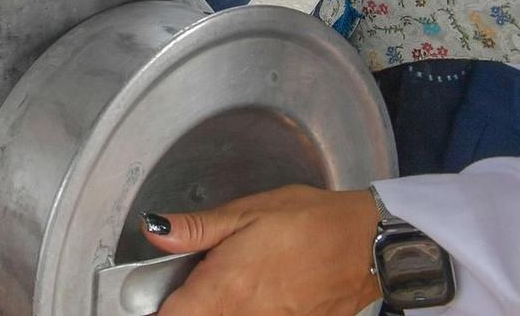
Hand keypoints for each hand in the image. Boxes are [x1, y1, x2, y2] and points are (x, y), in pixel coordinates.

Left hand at [147, 185, 381, 315]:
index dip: (159, 313)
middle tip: (195, 289)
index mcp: (225, 288)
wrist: (367, 242)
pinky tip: (259, 295)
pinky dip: (253, 312)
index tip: (152, 304)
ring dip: (224, 309)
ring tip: (234, 286)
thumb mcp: (246, 213)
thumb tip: (154, 231)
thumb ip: (196, 229)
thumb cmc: (307, 221)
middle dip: (193, 309)